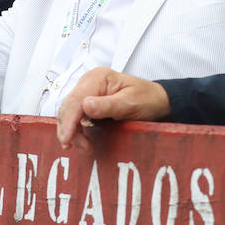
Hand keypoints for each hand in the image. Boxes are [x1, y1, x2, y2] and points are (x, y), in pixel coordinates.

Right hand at [55, 67, 169, 152]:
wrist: (157, 101)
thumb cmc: (147, 99)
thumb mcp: (130, 103)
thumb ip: (108, 105)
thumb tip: (86, 106)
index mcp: (97, 78)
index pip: (76, 100)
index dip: (69, 121)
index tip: (67, 139)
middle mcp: (89, 82)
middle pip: (68, 107)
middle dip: (70, 130)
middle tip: (83, 147)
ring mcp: (87, 92)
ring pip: (69, 113)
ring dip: (72, 132)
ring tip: (86, 147)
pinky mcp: (88, 102)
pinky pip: (75, 116)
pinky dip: (76, 130)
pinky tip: (83, 140)